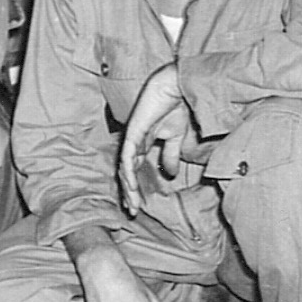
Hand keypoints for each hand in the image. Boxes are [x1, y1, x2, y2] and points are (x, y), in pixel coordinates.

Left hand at [118, 65, 196, 216]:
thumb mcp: (175, 139)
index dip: (135, 188)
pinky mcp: (133, 133)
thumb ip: (171, 155)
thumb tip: (171, 175)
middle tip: (132, 212)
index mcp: (142, 144)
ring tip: (132, 205)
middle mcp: (134, 143)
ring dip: (128, 187)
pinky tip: (130, 185)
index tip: (139, 207)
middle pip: (126, 172)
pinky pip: (127, 156)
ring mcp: (132, 138)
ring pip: (124, 168)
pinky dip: (128, 171)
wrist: (176, 89)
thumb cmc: (175, 108)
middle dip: (129, 193)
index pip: (134, 170)